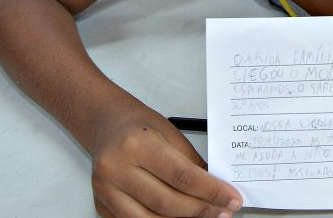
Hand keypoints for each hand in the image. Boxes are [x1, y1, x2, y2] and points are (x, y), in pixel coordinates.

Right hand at [91, 108, 242, 217]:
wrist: (107, 124)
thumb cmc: (140, 126)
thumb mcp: (171, 135)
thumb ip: (192, 163)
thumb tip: (218, 190)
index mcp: (138, 144)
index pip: (182, 176)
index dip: (210, 191)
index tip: (231, 199)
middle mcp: (117, 168)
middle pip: (167, 201)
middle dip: (201, 210)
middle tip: (223, 212)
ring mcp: (106, 189)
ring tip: (206, 216)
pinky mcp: (101, 203)